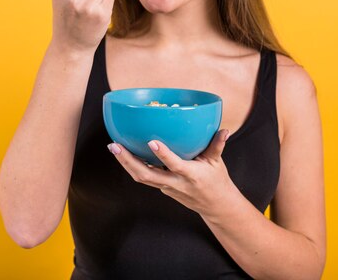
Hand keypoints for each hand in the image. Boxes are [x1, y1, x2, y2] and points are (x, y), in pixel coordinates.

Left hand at [107, 129, 240, 218]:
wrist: (215, 206)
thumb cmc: (217, 181)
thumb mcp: (218, 163)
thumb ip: (217, 146)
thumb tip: (224, 129)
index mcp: (191, 176)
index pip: (175, 165)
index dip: (163, 155)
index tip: (152, 142)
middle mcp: (175, 183)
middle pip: (147, 175)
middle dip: (128, 160)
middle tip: (114, 145)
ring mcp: (166, 188)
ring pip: (141, 178)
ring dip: (125, 163)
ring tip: (113, 147)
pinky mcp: (161, 188)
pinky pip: (144, 177)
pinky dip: (132, 166)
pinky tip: (122, 153)